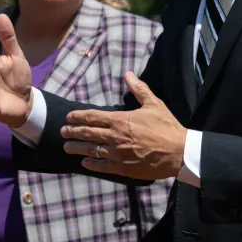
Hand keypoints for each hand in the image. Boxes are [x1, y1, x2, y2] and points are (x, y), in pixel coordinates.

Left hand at [61, 72, 184, 180]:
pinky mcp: (123, 168)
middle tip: (62, 132)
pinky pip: (102, 166)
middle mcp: (115, 137)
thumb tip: (128, 74)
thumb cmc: (167, 127)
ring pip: (90, 150)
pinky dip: (91, 164)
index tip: (69, 117)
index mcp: (121, 120)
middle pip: (87, 133)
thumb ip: (139, 89)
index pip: (92, 116)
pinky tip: (84, 163)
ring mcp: (117, 154)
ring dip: (76, 148)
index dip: (78, 116)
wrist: (178, 152)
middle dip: (72, 132)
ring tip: (67, 148)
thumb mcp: (154, 104)